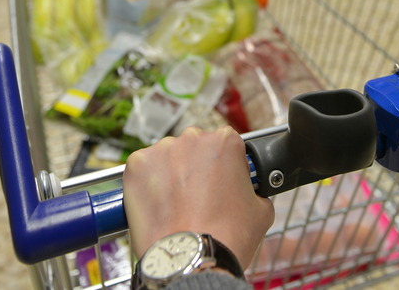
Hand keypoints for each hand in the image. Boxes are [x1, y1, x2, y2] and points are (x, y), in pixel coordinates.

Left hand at [123, 126, 274, 267]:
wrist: (192, 259)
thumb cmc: (228, 236)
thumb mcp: (262, 209)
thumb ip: (254, 189)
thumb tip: (248, 192)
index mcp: (225, 141)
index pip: (225, 145)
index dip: (225, 167)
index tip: (220, 184)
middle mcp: (192, 138)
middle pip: (194, 149)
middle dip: (195, 169)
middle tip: (197, 198)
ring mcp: (161, 150)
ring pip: (167, 158)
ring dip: (170, 175)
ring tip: (175, 206)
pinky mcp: (136, 166)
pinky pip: (143, 170)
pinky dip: (147, 185)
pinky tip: (157, 206)